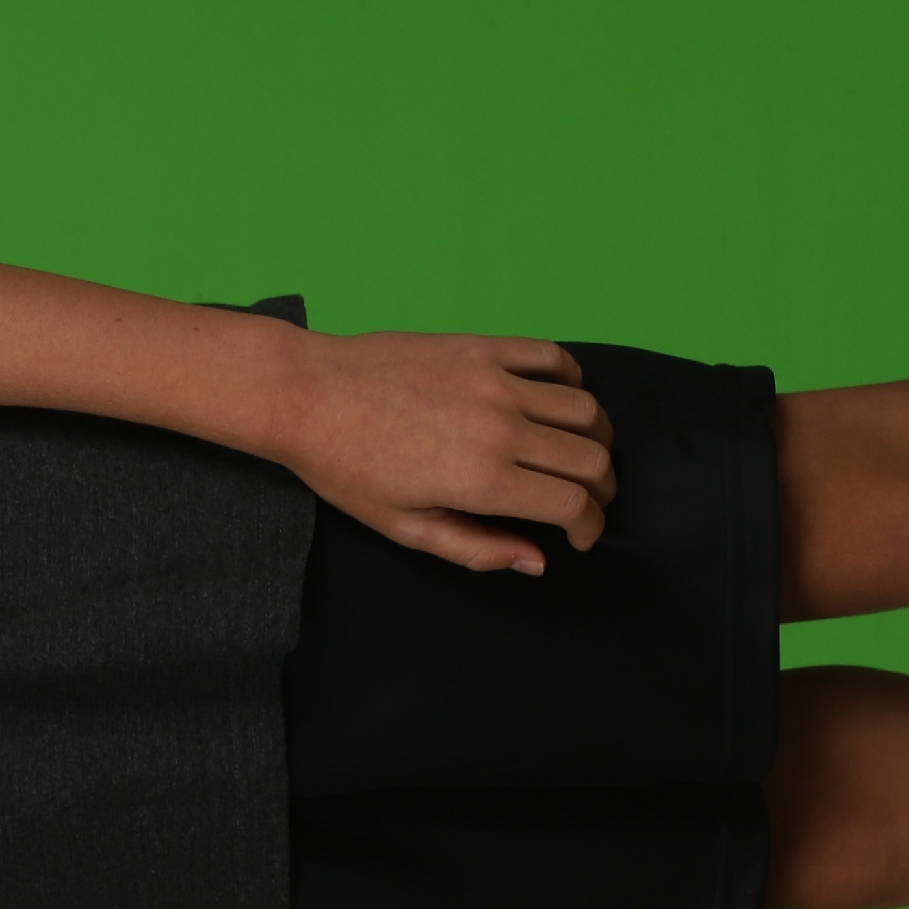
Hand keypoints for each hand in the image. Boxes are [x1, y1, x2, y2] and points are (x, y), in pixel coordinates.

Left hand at [267, 330, 617, 573]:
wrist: (307, 395)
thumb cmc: (345, 468)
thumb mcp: (402, 527)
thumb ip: (476, 548)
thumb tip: (538, 561)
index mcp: (481, 481)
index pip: (573, 505)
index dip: (590, 528)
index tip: (579, 536)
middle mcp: (500, 429)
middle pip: (592, 459)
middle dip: (602, 488)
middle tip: (584, 500)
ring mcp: (495, 382)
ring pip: (585, 409)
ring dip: (595, 437)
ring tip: (576, 453)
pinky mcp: (482, 348)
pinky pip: (553, 357)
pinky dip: (572, 379)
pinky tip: (556, 400)